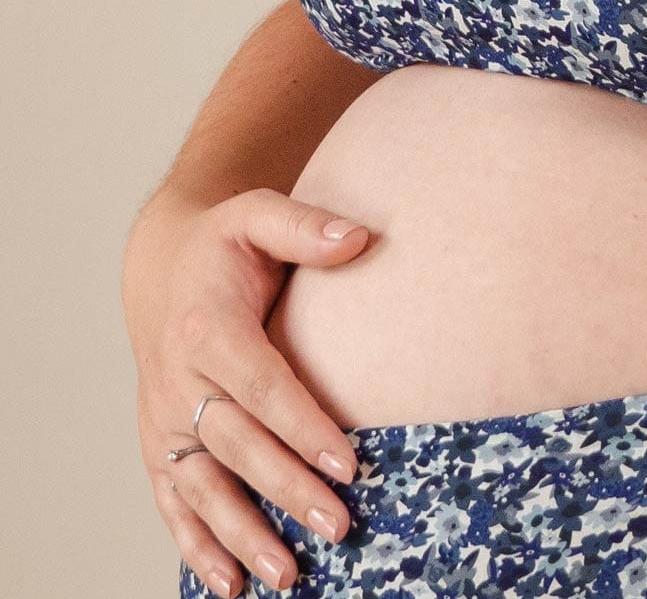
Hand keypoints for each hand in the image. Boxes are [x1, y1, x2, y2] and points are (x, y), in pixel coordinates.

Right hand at [123, 187, 373, 596]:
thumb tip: (361, 237)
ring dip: (243, 534)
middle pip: (237, 445)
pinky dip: (197, 547)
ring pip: (203, 488)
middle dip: (286, 489)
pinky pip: (174, 504)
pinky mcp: (157, 447)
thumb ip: (306, 226)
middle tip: (338, 525)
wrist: (160, 267)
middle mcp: (178, 380)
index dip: (302, 425)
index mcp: (206, 326)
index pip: (261, 384)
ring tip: (288, 575)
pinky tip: (229, 585)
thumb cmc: (223, 244)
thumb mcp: (257, 214)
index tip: (348, 461)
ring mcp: (163, 421)